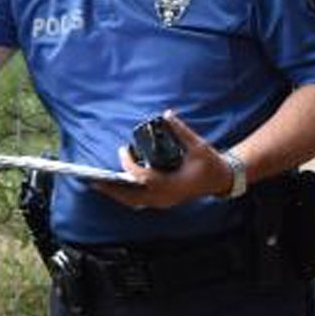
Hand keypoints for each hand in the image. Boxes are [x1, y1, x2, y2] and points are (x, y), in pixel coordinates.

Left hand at [94, 111, 233, 209]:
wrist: (221, 179)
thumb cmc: (209, 163)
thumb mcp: (197, 145)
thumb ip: (181, 130)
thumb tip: (167, 113)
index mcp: (172, 185)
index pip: (143, 177)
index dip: (129, 164)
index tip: (123, 149)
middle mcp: (165, 197)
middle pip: (131, 197)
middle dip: (112, 189)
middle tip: (93, 180)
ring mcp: (163, 202)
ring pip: (134, 202)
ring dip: (117, 194)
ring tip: (100, 184)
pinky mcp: (163, 201)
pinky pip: (139, 201)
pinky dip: (126, 195)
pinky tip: (115, 187)